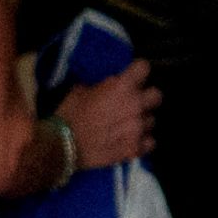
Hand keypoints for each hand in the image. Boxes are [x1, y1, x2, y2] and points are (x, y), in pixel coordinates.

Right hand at [56, 58, 156, 172]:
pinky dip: (141, 141)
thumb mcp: (80, 90)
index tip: (132, 76)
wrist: (61, 146)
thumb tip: (108, 86)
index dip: (137, 71)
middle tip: (132, 102)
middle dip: (146, 97)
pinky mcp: (135, 149)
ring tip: (127, 125)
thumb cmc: (68, 115)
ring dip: (141, 121)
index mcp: (122, 87)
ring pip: (151, 120)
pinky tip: (130, 140)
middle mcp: (135, 106)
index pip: (144, 68)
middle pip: (156, 96)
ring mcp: (137, 129)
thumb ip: (101, 86)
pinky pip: (150, 142)